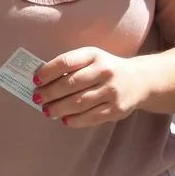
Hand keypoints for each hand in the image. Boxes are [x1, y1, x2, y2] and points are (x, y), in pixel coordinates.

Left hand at [33, 47, 149, 127]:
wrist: (139, 81)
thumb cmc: (105, 69)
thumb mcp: (91, 59)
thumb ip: (70, 66)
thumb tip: (42, 81)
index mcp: (94, 55)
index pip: (66, 62)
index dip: (48, 71)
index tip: (35, 80)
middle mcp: (104, 71)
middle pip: (71, 84)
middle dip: (50, 93)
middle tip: (37, 98)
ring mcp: (112, 91)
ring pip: (79, 102)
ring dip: (59, 108)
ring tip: (47, 111)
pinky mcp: (117, 109)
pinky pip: (91, 117)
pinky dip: (75, 120)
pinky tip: (64, 119)